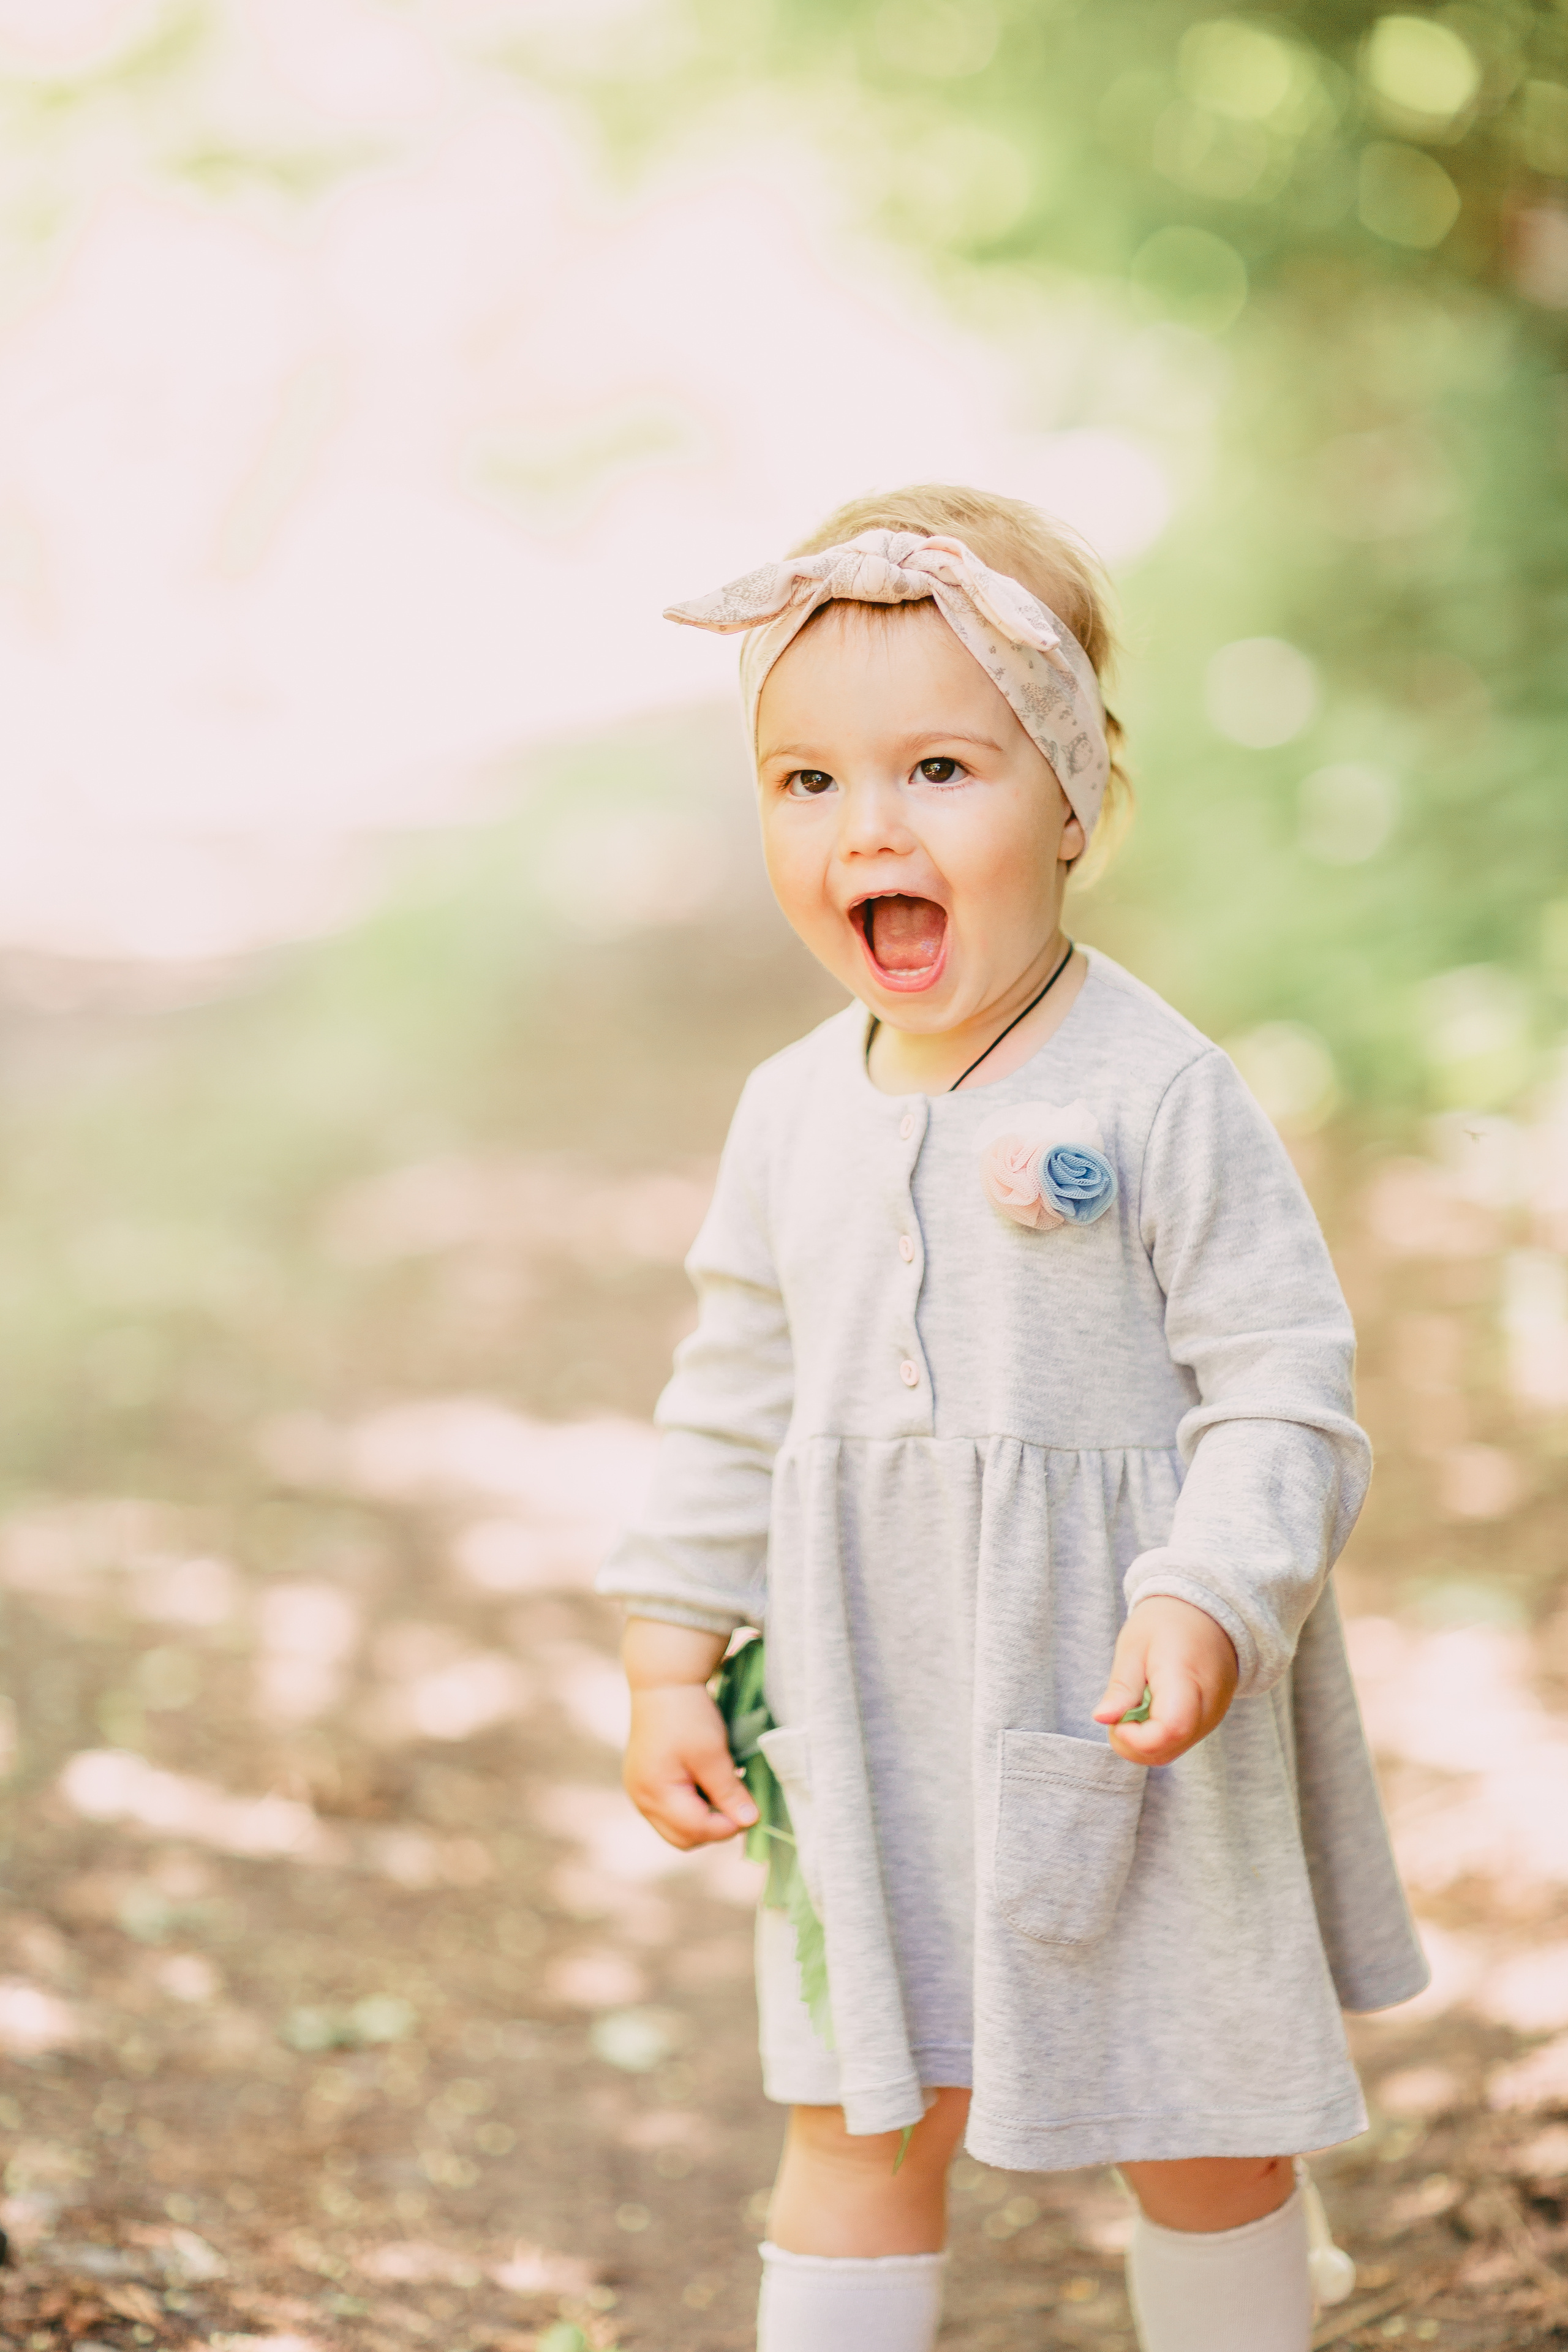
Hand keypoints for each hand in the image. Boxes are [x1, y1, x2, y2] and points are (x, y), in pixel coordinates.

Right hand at [621, 1619, 759, 1850]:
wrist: (663, 1681)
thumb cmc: (688, 1715)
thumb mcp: (713, 1754)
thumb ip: (728, 1792)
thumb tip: (749, 1822)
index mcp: (655, 1793)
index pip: (696, 1830)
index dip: (727, 1826)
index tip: (750, 1811)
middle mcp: (641, 1798)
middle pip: (683, 1837)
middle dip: (713, 1828)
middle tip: (737, 1804)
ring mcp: (638, 1790)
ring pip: (676, 1827)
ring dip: (702, 1818)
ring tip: (722, 1791)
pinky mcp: (643, 1781)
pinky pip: (669, 1810)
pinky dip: (691, 1805)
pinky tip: (706, 1784)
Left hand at [1092, 1595, 1238, 1765]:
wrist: (1207, 1613)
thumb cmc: (1166, 1624)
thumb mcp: (1134, 1645)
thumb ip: (1121, 1687)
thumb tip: (1100, 1718)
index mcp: (1186, 1678)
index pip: (1169, 1729)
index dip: (1136, 1738)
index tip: (1117, 1720)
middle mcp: (1207, 1705)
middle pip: (1167, 1748)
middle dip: (1131, 1742)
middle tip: (1120, 1710)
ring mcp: (1213, 1717)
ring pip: (1172, 1751)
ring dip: (1143, 1740)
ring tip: (1136, 1703)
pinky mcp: (1211, 1721)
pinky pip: (1180, 1742)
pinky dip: (1157, 1736)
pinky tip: (1151, 1708)